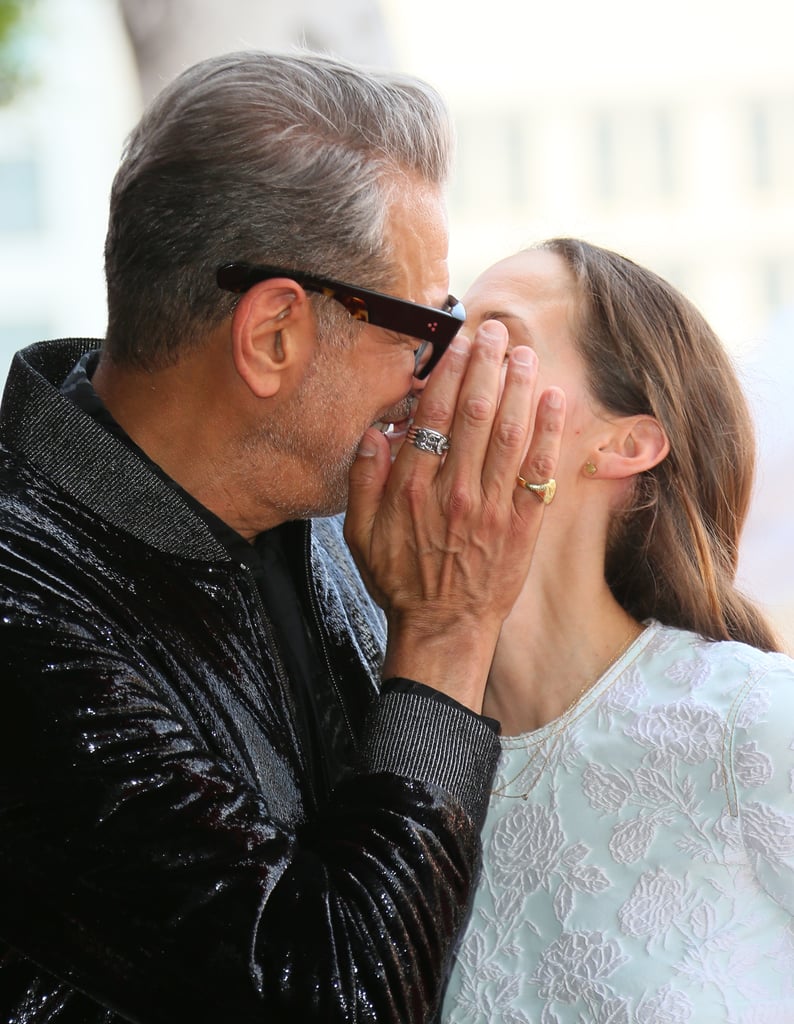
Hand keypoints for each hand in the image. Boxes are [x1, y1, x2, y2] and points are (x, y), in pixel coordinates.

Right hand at [344, 320, 564, 712]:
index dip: (450, 373)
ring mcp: (493, 509)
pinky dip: (548, 433)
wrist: (444, 628)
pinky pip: (538, 473)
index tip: (460, 342)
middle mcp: (455, 493)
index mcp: (413, 491)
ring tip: (525, 353)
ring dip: (519, 388)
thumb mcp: (359, 535)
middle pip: (475, 415)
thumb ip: (363, 481)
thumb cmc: (401, 581)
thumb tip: (374, 431)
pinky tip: (554, 399)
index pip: (435, 417)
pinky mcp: (522, 526)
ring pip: (509, 435)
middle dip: (487, 367)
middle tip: (497, 332)